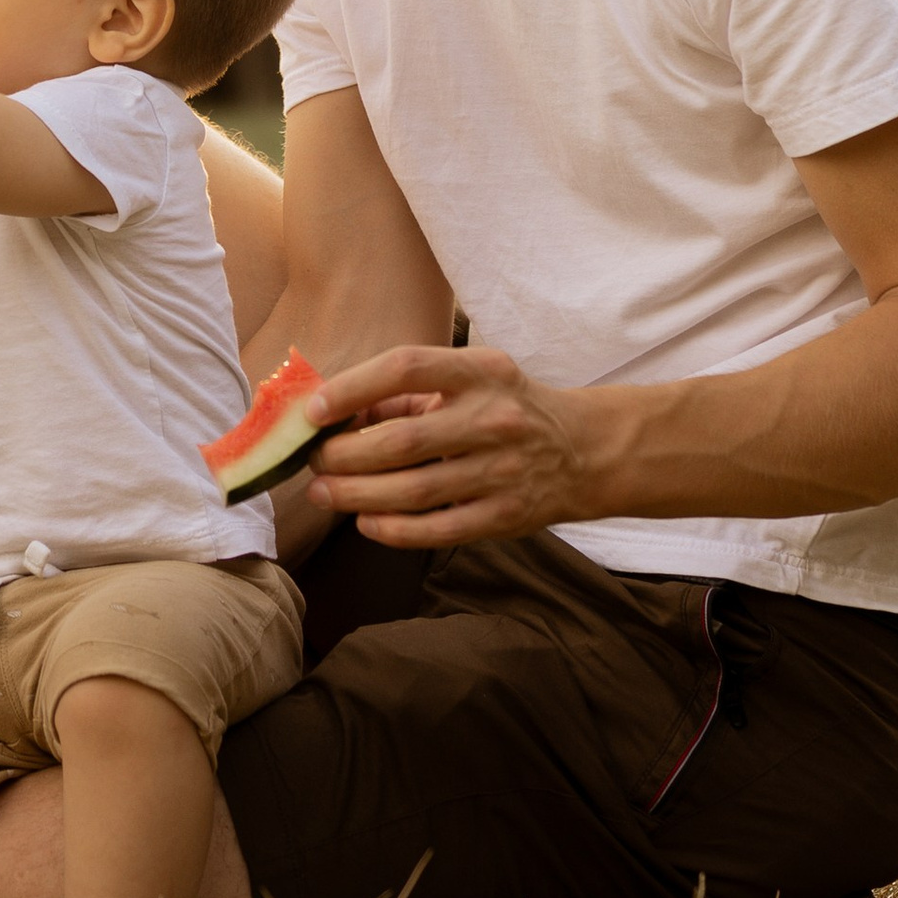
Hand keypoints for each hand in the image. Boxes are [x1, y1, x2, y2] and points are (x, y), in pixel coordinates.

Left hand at [307, 343, 599, 547]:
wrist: (584, 451)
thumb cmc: (506, 408)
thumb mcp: (469, 380)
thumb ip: (406, 395)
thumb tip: (335, 413)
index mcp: (480, 372)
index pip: (406, 367)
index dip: (352, 387)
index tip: (313, 409)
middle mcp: (493, 418)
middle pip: (401, 441)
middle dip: (344, 455)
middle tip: (312, 461)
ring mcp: (502, 471)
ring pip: (414, 490)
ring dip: (357, 495)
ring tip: (323, 493)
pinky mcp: (505, 515)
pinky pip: (439, 529)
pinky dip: (394, 530)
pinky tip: (365, 522)